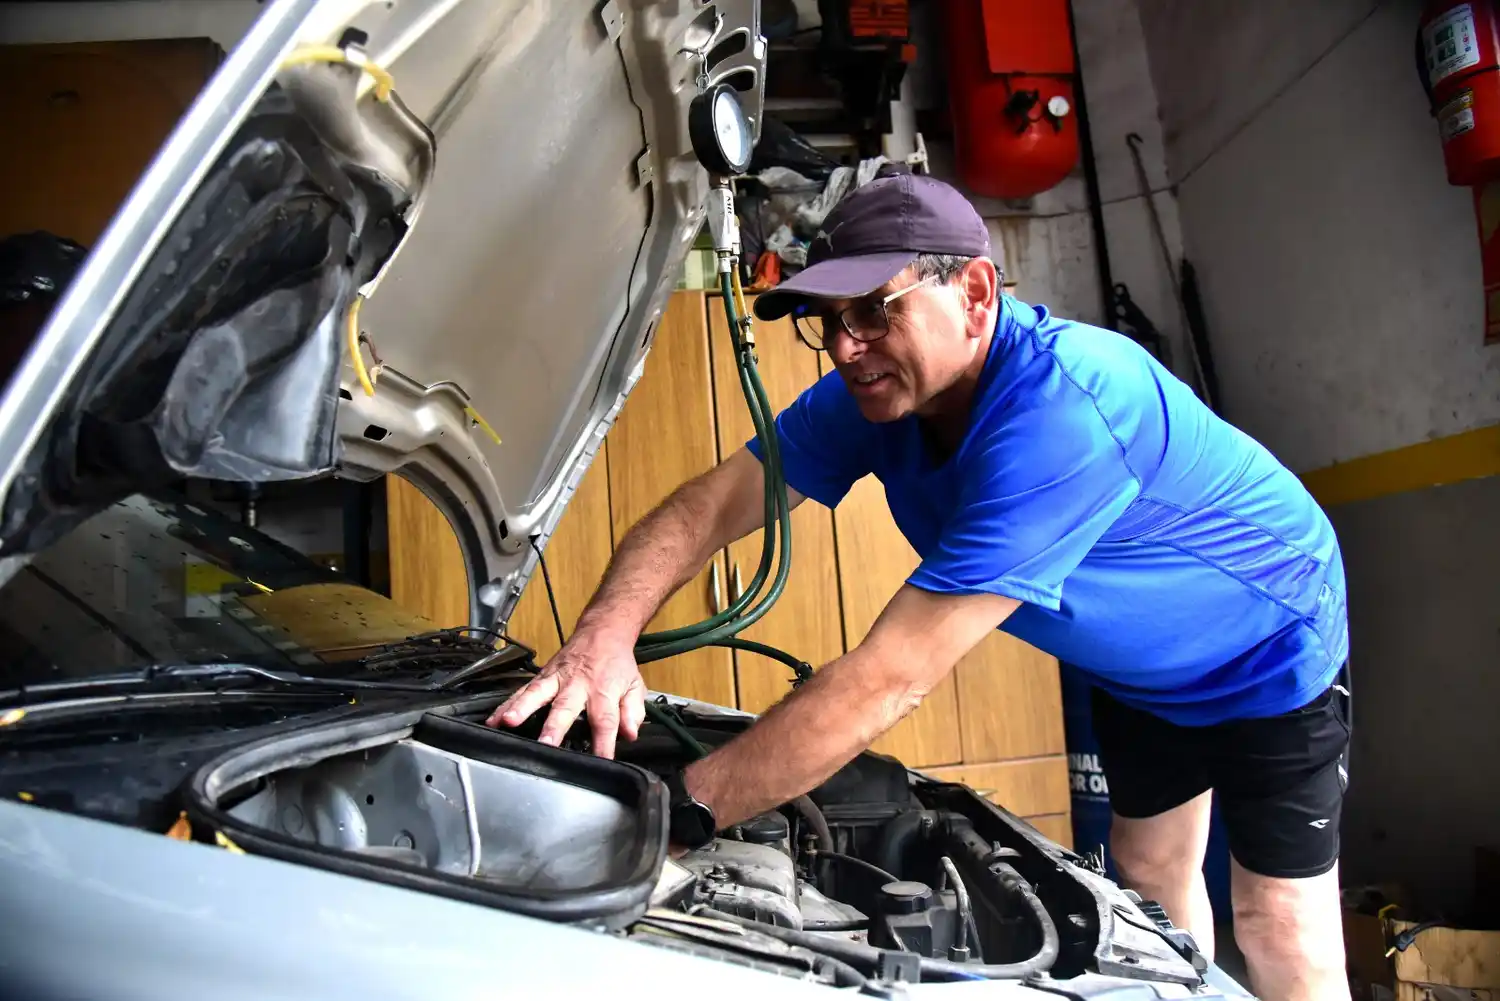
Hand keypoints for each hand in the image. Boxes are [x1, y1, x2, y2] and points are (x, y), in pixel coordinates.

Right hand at [485, 631, 646, 758]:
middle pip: (565, 707)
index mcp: (604, 691)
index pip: (605, 720)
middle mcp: (578, 685)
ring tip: (508, 722)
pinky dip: (506, 704)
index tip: (600, 761)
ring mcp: (557, 680)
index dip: (603, 742)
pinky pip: (522, 691)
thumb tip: (630, 733)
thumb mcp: (635, 686)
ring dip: (522, 708)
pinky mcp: (542, 677)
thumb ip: (633, 712)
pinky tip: (493, 719)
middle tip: (545, 743)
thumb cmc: (617, 664)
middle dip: (554, 726)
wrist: (603, 632)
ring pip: (537, 694)